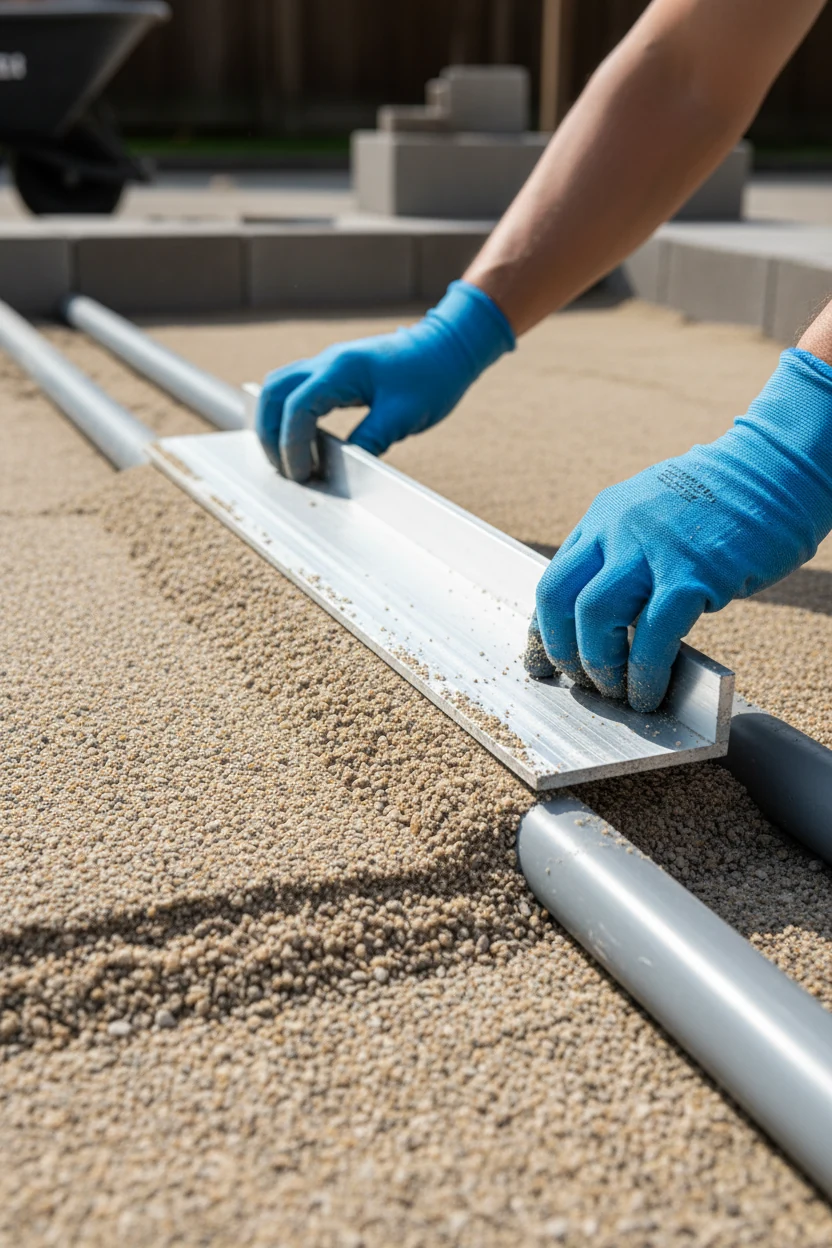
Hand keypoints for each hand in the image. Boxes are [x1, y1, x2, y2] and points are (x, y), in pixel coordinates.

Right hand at [255, 280, 513, 480]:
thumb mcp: (403, 416)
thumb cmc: (432, 376)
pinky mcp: (335, 371)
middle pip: (274, 393)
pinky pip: (297, 389)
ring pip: (279, 387)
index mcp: (342, 369)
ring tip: (289, 458)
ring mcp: (328, 364)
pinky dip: (289, 414)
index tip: (301, 473)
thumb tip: (344, 470)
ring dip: (275, 422)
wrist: (450, 346)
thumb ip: (369, 441)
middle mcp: (327, 361)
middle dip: (270, 433)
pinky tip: (303, 440)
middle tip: (286, 470)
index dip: (292, 444)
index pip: (297, 407)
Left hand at [526, 348, 831, 711]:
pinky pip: (652, 636)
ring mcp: (653, 549)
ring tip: (617, 692)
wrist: (778, 467)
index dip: (543, 631)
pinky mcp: (693, 574)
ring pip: (594, 617)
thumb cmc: (724, 500)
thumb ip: (625, 552)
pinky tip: (652, 692)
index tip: (543, 663)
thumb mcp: (653, 511)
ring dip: (599, 665)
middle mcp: (617, 529)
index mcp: (603, 516)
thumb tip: (608, 613)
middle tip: (583, 683)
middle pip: (559, 599)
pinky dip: (646, 673)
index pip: (554, 581)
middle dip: (562, 650)